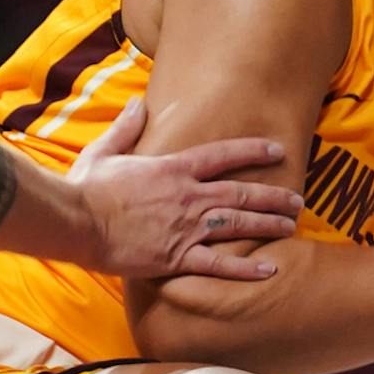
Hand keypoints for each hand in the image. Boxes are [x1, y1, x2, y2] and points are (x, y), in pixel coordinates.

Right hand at [73, 97, 300, 280]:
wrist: (76, 222)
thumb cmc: (85, 188)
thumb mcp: (105, 151)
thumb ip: (127, 128)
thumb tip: (139, 103)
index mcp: (173, 169)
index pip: (223, 155)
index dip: (253, 152)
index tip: (277, 150)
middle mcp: (187, 196)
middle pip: (241, 193)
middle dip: (273, 195)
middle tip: (297, 198)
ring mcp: (185, 228)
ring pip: (238, 225)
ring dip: (269, 224)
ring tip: (291, 225)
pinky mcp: (176, 258)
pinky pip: (218, 265)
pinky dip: (245, 269)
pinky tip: (270, 270)